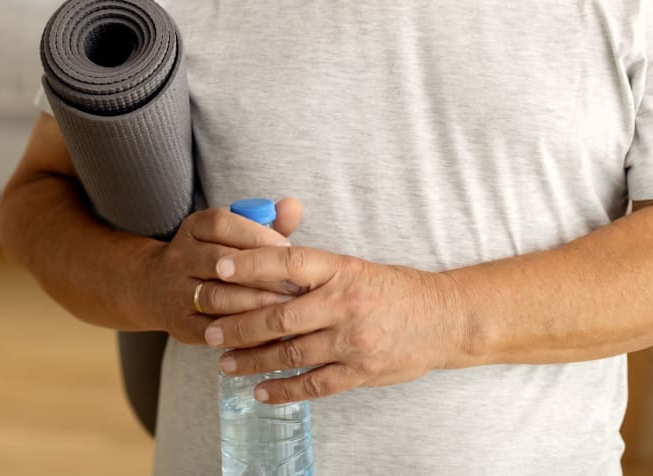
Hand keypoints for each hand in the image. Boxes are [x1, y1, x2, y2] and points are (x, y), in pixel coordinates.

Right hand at [142, 197, 303, 344]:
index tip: (286, 247)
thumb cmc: (211, 255)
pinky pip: (213, 329)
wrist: (156, 288)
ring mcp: (177, 292)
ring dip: (255, 303)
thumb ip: (265, 221)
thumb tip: (294, 205)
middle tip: (295, 283)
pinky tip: (267, 330)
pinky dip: (242, 330)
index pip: (220, 224)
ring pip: (216, 297)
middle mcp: (180, 257)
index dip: (255, 235)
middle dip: (261, 273)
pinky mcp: (181, 324)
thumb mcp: (230, 232)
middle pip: (220, 261)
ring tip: (286, 307)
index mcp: (194, 228)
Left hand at [203, 245, 459, 401]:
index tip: (221, 267)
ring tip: (224, 361)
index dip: (252, 263)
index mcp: (342, 269)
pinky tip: (260, 391)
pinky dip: (284, 390)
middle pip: (280, 313)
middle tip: (208, 327)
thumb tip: (266, 266)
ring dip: (252, 359)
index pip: (288, 262)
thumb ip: (316, 271)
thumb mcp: (356, 266)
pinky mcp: (361, 372)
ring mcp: (353, 340)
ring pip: (291, 352)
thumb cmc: (393, 289)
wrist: (444, 319)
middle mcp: (345, 303)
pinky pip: (314, 384)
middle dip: (239, 322)